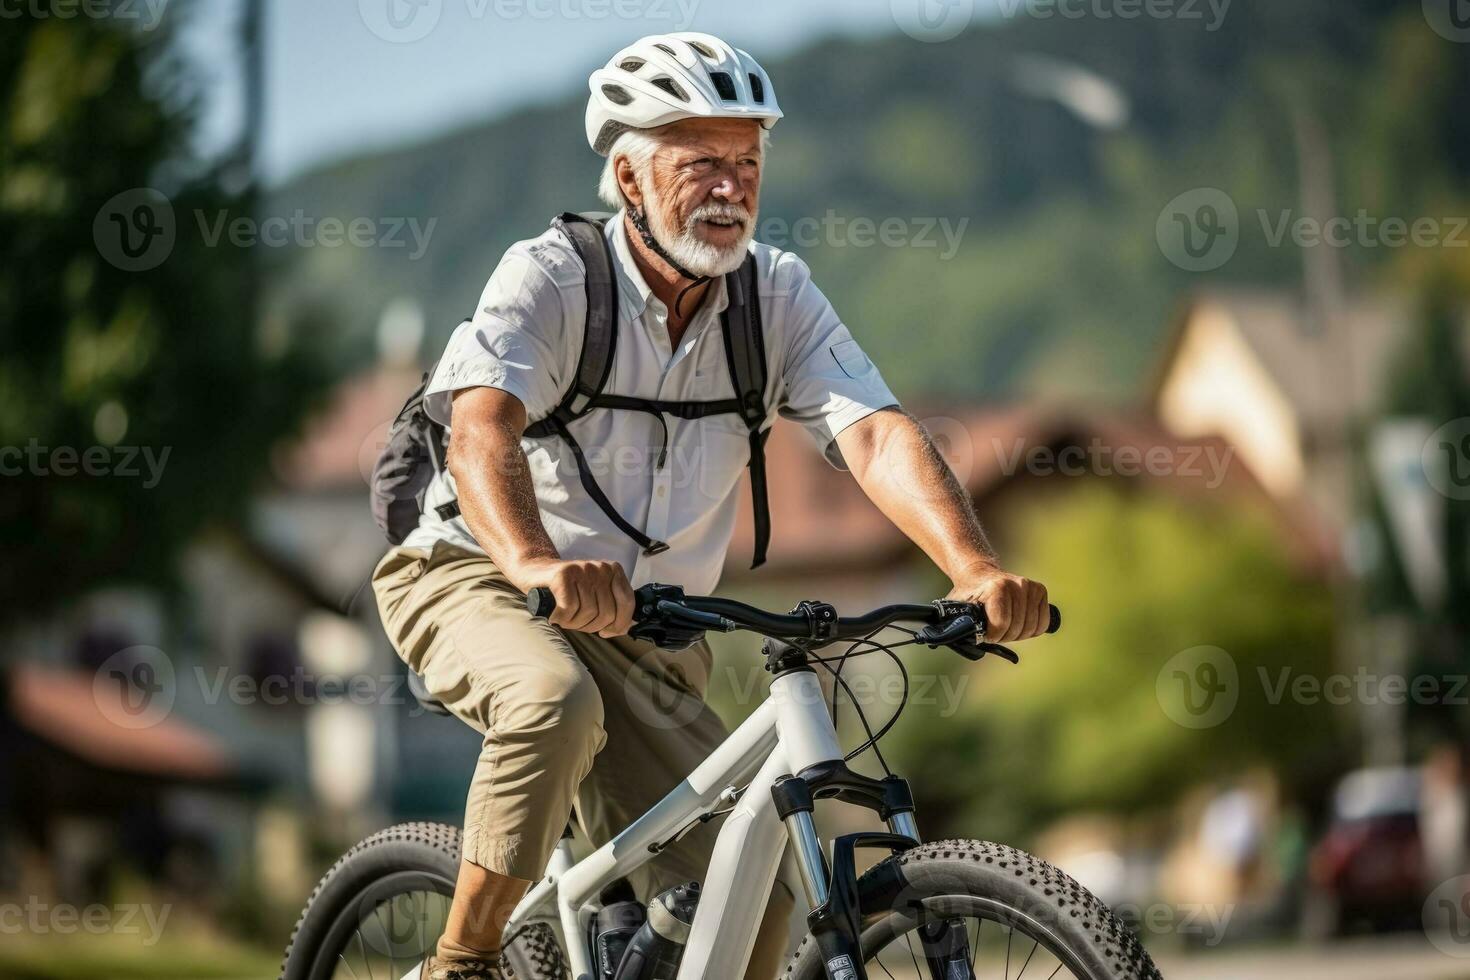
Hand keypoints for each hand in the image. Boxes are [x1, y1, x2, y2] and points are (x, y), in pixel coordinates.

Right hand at [512, 557, 634, 637]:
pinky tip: (556, 615)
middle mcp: (601, 568)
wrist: (535, 572)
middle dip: (591, 626)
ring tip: (565, 618)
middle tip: (576, 623)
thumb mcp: (594, 597)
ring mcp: (583, 569)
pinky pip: (570, 608)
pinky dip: (561, 618)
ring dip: (574, 623)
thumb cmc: (567, 591)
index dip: (619, 623)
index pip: (627, 602)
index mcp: (613, 571)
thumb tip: (625, 628)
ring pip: (589, 612)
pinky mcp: (564, 574)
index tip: (606, 632)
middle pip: (607, 612)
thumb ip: (612, 608)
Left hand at [948, 565, 1049, 642]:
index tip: (985, 633)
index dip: (992, 636)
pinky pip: (1042, 623)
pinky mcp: (1040, 590)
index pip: (1001, 625)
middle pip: (1016, 629)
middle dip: (1003, 636)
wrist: (980, 574)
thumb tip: (947, 639)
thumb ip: (957, 623)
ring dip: (1017, 634)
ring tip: (1005, 627)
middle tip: (994, 631)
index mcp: (997, 588)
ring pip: (1030, 628)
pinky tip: (1019, 624)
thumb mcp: (958, 607)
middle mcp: (1017, 584)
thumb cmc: (969, 594)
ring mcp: (1030, 587)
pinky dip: (1031, 630)